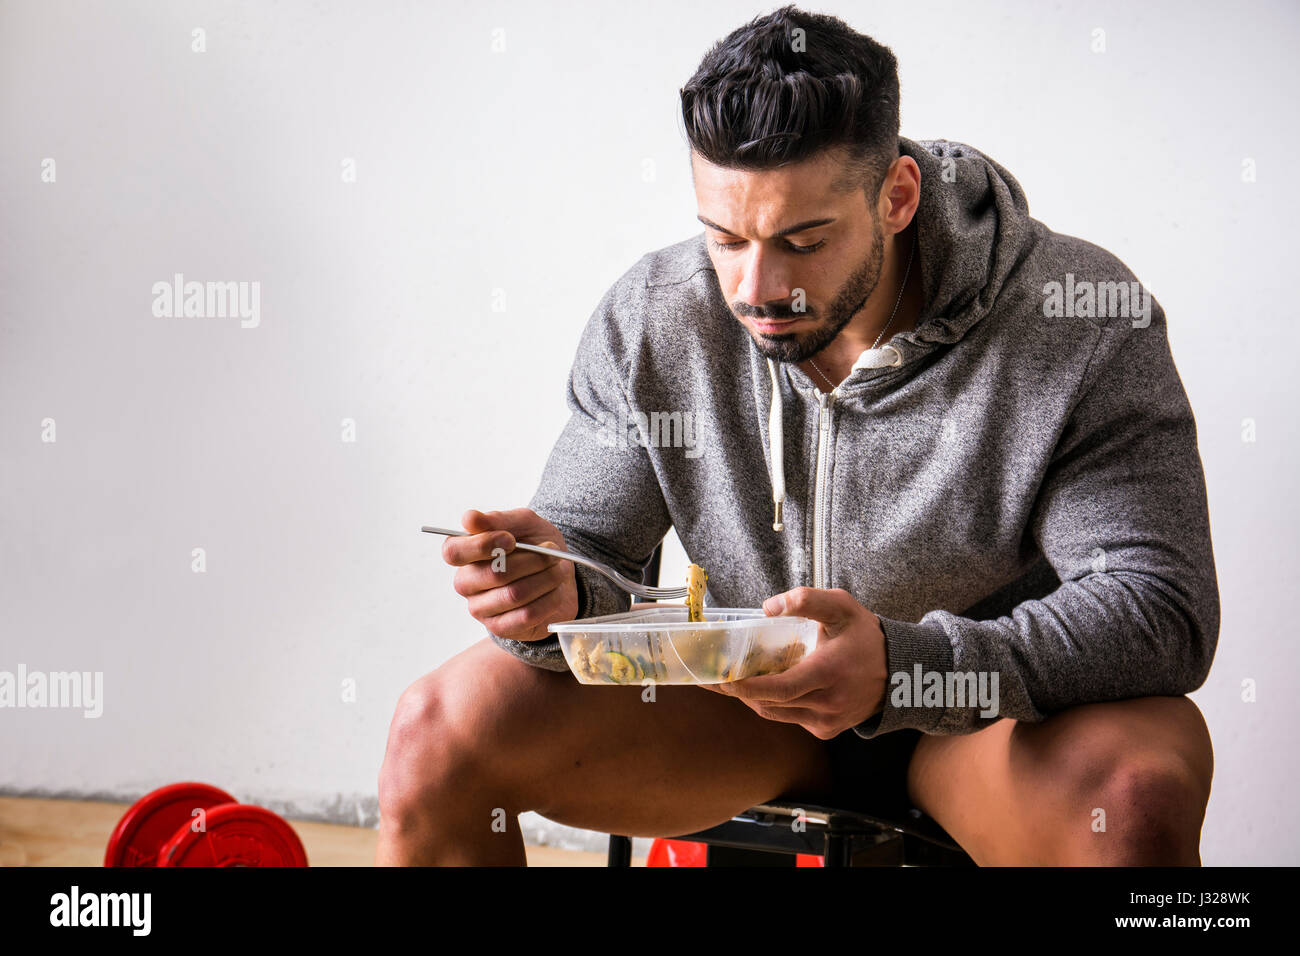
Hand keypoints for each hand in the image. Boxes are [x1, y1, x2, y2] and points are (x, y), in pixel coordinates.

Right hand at [442, 508, 577, 641]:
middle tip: (552, 554)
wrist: (560, 574)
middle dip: (532, 561)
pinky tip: (556, 590)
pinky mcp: (500, 628)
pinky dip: (549, 600)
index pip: (453, 552)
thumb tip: (469, 519)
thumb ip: (498, 519)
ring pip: (514, 594)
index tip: (511, 539)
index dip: (482, 545)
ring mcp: (480, 608)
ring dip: (545, 579)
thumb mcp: (523, 523)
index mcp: (464, 554)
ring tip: (558, 569)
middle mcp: (466, 582)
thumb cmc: (536, 545)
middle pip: (493, 574)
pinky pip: (527, 615)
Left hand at [700, 587, 887, 738]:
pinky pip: (789, 718)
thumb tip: (767, 607)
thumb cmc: (866, 636)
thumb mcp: (841, 607)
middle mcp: (827, 702)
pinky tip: (767, 686)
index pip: (779, 689)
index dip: (746, 687)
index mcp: (828, 673)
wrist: (900, 673)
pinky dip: (773, 703)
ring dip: (752, 698)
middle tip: (715, 675)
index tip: (722, 678)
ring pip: (775, 713)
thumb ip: (807, 600)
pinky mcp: (826, 730)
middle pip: (769, 703)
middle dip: (739, 690)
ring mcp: (827, 721)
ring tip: (734, 679)